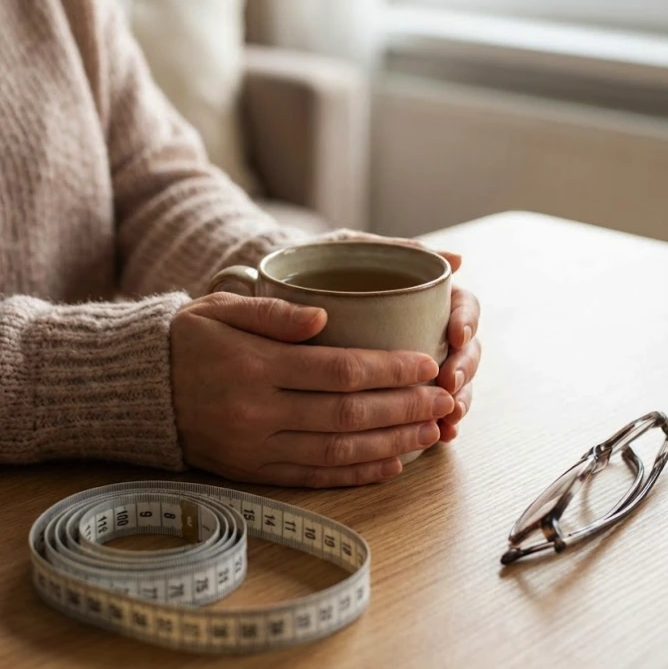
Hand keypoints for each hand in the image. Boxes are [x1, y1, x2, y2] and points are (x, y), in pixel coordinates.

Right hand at [170, 292, 454, 486]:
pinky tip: (390, 464)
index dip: (389, 370)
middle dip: (404, 407)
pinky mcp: (253, 471)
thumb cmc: (188, 340)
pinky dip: (356, 473)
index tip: (426, 362)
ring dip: (392, 442)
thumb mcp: (222, 309)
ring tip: (432, 431)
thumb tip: (324, 317)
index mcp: (255, 365)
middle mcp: (258, 411)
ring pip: (338, 449)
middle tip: (444, 398)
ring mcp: (257, 446)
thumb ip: (274, 314)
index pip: (338, 370)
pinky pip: (314, 476)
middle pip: (347, 413)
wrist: (140, 390)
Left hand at [322, 231, 481, 442]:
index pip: (463, 305)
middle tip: (450, 386)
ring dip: (458, 401)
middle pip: (465, 349)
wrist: (280, 289)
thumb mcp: (354, 248)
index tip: (456, 335)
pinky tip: (440, 438)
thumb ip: (398, 251)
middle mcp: (427, 327)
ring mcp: (415, 358)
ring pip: (453, 382)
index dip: (467, 321)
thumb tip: (458, 260)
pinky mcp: (396, 388)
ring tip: (450, 420)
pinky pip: (425, 408)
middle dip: (464, 370)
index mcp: (425, 293)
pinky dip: (438, 422)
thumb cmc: (320, 263)